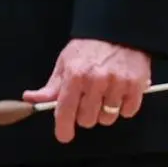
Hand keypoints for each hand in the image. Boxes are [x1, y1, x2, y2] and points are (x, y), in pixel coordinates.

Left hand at [20, 38, 149, 143]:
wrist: (119, 30)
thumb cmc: (89, 47)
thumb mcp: (65, 62)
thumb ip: (51, 86)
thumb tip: (30, 99)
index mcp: (75, 75)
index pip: (65, 110)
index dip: (63, 127)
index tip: (64, 136)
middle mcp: (96, 80)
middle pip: (87, 119)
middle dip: (85, 115)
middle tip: (87, 101)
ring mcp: (117, 84)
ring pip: (107, 118)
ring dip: (105, 112)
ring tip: (105, 95)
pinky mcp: (137, 86)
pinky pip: (128, 112)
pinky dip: (124, 107)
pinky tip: (120, 93)